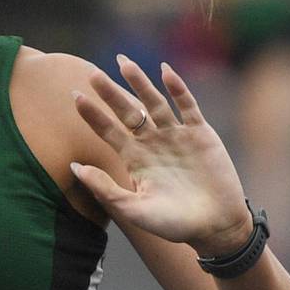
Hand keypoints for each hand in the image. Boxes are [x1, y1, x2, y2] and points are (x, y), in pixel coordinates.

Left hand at [70, 56, 253, 255]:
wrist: (215, 227)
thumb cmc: (173, 224)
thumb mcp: (133, 210)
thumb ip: (105, 189)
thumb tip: (74, 167)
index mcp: (135, 159)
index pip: (108, 131)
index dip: (93, 115)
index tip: (75, 97)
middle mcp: (153, 143)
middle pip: (127, 111)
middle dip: (110, 93)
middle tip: (91, 73)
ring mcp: (177, 135)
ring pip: (154, 102)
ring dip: (140, 83)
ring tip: (123, 63)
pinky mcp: (201, 133)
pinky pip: (188, 105)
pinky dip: (178, 88)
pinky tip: (165, 71)